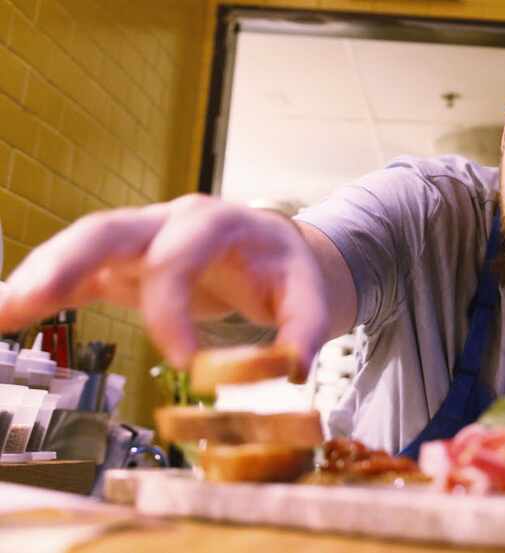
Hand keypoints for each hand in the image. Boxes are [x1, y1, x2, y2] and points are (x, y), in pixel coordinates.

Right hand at [0, 194, 330, 380]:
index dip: (173, 309)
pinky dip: (42, 289)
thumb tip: (294, 370)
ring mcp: (142, 238)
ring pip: (81, 244)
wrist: (275, 250)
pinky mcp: (125, 263)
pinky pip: (77, 269)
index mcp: (218, 223)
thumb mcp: (309, 293)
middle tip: (28, 301)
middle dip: (67, 262)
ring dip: (39, 275)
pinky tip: (9, 313)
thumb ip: (307, 328)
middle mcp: (171, 221)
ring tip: (1, 312)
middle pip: (109, 229)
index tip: (182, 362)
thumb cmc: (287, 270)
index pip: (180, 257)